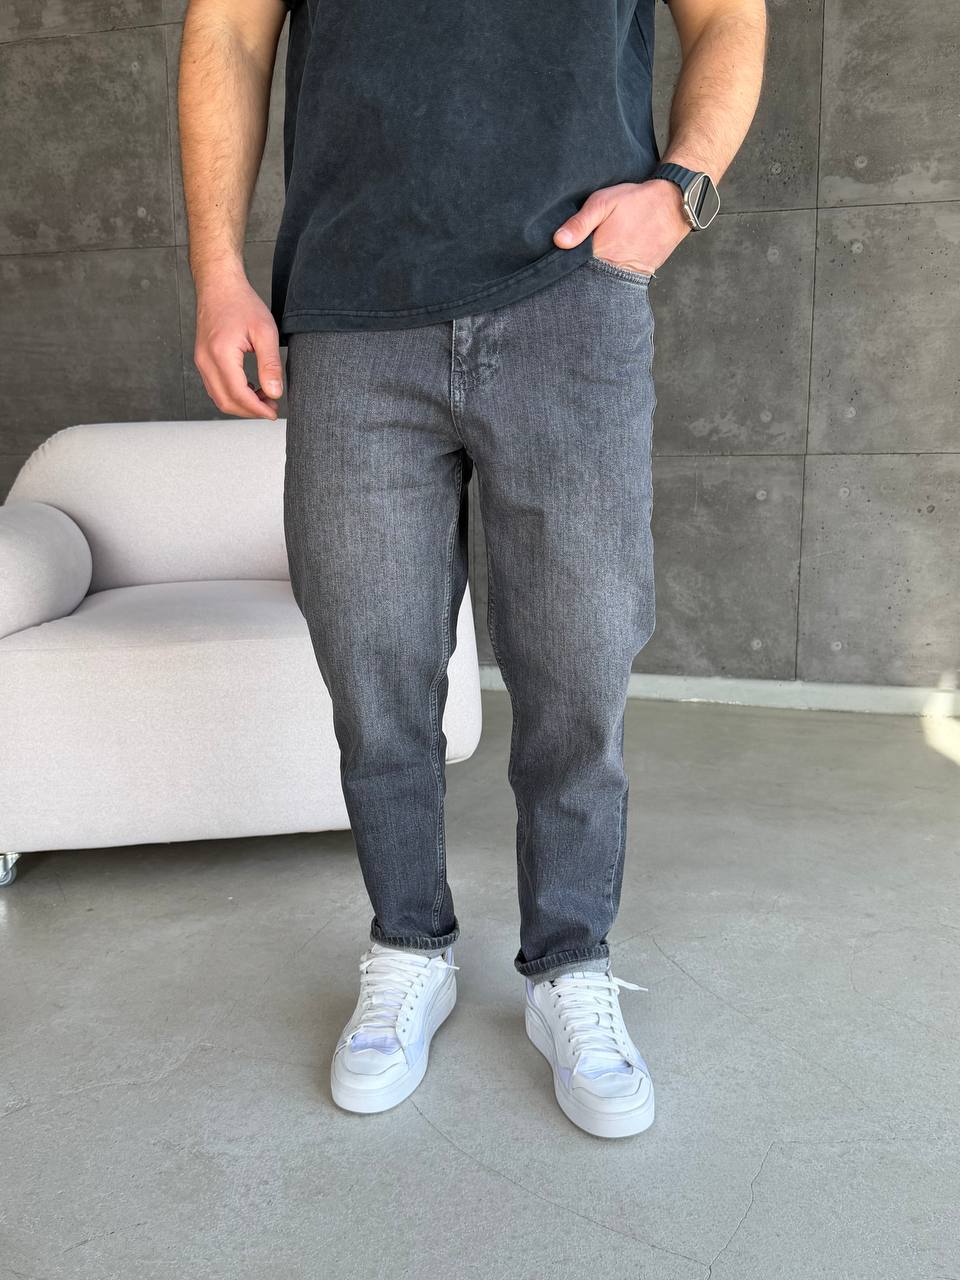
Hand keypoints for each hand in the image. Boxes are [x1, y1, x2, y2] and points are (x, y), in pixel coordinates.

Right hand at [193, 267, 283, 420]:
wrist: (219, 285)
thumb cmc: (241, 303)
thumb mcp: (265, 332)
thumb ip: (270, 365)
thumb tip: (274, 393)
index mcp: (221, 354)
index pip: (238, 394)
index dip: (257, 409)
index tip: (273, 413)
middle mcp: (205, 360)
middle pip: (226, 401)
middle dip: (250, 411)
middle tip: (271, 408)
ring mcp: (201, 361)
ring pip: (219, 397)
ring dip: (241, 404)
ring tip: (264, 397)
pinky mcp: (202, 359)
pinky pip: (215, 386)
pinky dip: (232, 394)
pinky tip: (250, 387)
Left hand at [553, 179, 691, 274]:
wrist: (673, 206)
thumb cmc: (636, 202)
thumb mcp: (603, 203)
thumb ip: (580, 223)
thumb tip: (558, 241)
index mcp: (600, 255)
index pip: (571, 271)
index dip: (562, 267)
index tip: (553, 263)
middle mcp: (613, 272)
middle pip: (586, 282)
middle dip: (577, 275)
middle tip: (570, 265)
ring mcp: (627, 278)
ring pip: (602, 285)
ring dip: (593, 278)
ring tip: (590, 265)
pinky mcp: (638, 278)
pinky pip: (618, 284)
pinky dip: (609, 279)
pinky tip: (605, 268)